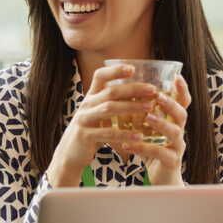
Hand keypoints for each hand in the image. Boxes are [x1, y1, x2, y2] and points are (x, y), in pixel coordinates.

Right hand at [47, 64, 157, 187]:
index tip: (133, 68)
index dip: (115, 70)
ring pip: (109, 108)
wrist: (69, 154)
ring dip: (131, 107)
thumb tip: (138, 93)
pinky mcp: (85, 136)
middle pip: (110, 91)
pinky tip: (139, 136)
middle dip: (133, 89)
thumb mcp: (97, 113)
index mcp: (90, 96)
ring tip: (149, 107)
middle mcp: (86, 104)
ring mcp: (84, 119)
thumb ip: (111, 103)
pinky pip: (108, 133)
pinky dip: (124, 134)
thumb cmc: (90, 131)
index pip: (100, 76)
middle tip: (152, 90)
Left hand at [127, 74, 188, 185]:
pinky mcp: (171, 162)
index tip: (176, 76)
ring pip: (175, 132)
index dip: (182, 90)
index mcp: (174, 122)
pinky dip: (143, 147)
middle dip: (170, 103)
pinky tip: (128, 145)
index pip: (182, 103)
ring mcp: (177, 148)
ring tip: (147, 117)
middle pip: (182, 114)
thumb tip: (125, 95)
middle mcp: (179, 132)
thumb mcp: (149, 131)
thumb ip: (143, 115)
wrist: (160, 181)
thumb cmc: (153, 152)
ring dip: (161, 123)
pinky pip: (160, 153)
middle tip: (158, 96)